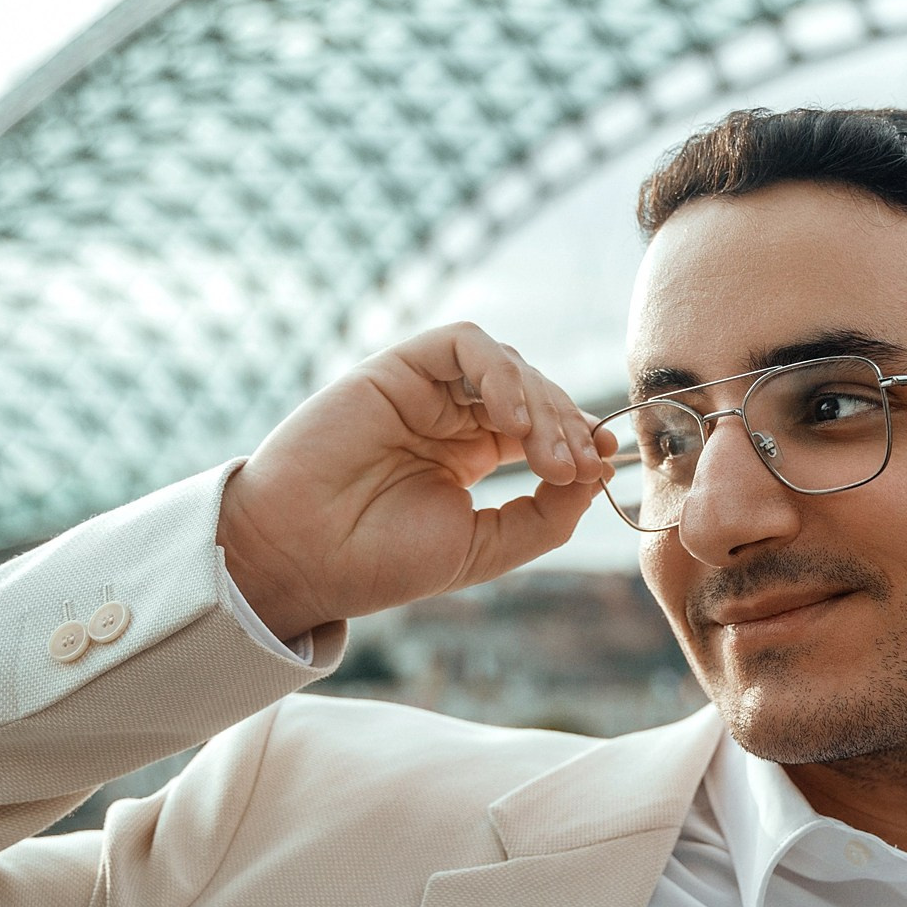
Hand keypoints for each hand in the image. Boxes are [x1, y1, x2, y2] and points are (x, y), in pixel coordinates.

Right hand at [216, 323, 612, 641]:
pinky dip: (499, 372)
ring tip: (547, 457)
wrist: (301, 560)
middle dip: (565, 428)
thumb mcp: (483, 547)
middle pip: (534, 393)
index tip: (604, 464)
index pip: (543, 425)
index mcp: (469, 455)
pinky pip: (464, 344)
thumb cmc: (380, 561)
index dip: (579, 437)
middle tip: (576, 469)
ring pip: (508, 365)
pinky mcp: (396, 368)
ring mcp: (423, 390)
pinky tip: (510, 421)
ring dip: (541, 405)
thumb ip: (545, 515)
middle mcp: (449, 416)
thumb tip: (596, 474)